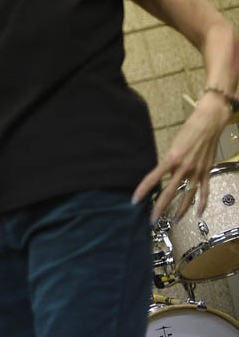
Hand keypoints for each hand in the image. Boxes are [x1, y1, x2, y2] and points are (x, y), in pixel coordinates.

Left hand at [132, 94, 231, 221]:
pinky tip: (198, 213)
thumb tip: (163, 174)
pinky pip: (205, 191)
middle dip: (160, 207)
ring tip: (173, 220)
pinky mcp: (207, 172)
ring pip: (187, 195)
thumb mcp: (173, 145)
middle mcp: (184, 167)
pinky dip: (202, 203)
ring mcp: (197, 171)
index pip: (153, 178)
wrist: (208, 123)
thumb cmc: (188, 131)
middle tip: (152, 219)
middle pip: (169, 191)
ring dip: (180, 209)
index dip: (143, 190)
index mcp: (171, 159)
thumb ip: (169, 162)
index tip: (135, 200)